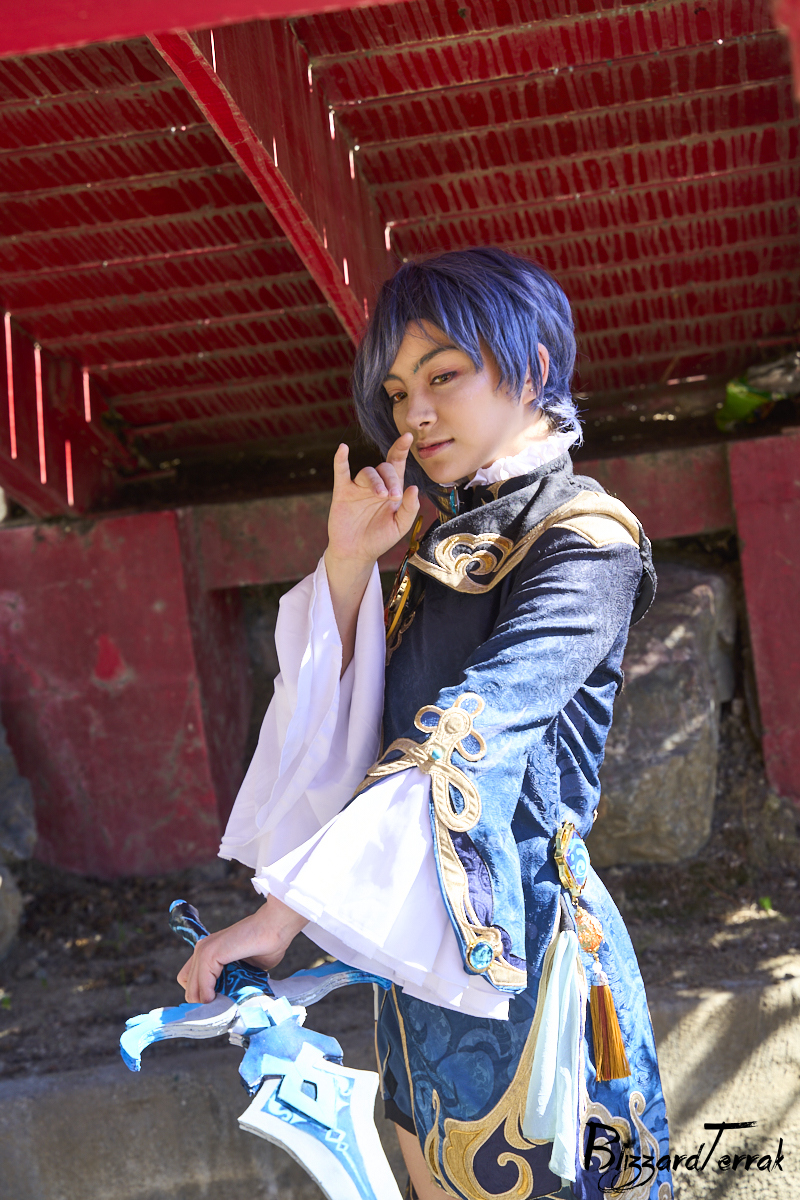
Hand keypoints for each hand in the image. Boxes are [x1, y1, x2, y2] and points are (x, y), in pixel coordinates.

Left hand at [176, 897, 306, 1003]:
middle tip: (222, 1006)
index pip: (192, 981)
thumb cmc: (267, 946)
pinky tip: (218, 997)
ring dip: (206, 1001)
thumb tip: (231, 1002)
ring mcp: (204, 950)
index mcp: (210, 952)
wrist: (275, 927)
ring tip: (222, 1004)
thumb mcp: (245, 970)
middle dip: (204, 1001)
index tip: (219, 1002)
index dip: (203, 995)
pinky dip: (208, 994)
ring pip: (192, 988)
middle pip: (189, 988)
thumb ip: (233, 982)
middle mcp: (203, 949)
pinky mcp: (210, 953)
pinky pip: (201, 983)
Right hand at [326, 433, 419, 569]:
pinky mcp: (343, 493)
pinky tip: (343, 449)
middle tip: (393, 496)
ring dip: (375, 481)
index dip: (401, 449)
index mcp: (392, 490)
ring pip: (367, 472)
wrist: (357, 553)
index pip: (397, 464)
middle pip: (384, 468)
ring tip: (381, 495)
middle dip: (391, 479)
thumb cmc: (380, 538)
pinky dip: (341, 460)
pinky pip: (341, 472)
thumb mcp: (400, 526)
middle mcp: (376, 485)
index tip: (407, 436)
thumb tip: (414, 488)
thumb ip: (410, 508)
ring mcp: (358, 487)